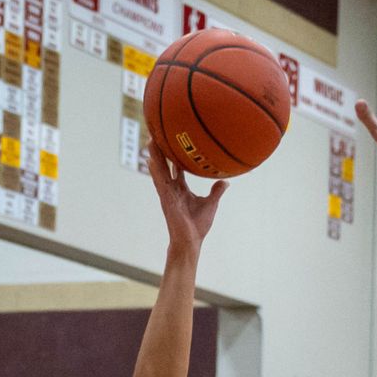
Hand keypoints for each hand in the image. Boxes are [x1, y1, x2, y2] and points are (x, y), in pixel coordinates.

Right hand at [147, 140, 226, 256]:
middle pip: (165, 166)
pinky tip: (151, 160)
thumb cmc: (198, 226)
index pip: (176, 169)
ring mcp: (168, 193)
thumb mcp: (211, 204)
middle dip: (161, 151)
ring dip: (155, 156)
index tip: (173, 142)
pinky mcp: (166, 199)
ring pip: (160, 171)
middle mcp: (172, 189)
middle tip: (157, 134)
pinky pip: (160, 182)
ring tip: (150, 140)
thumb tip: (225, 182)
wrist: (191, 241)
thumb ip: (216, 191)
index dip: (174, 157)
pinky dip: (156, 171)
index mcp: (181, 189)